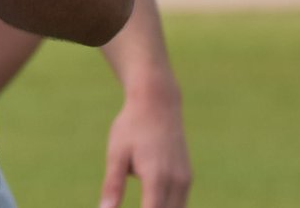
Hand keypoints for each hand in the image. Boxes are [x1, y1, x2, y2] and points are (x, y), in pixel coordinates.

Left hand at [100, 86, 190, 207]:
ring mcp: (184, 180)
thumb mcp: (116, 153)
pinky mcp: (186, 177)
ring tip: (143, 207)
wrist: (158, 102)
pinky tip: (154, 207)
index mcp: (157, 177)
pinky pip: (179, 206)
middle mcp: (176, 181)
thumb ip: (112, 185)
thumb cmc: (132, 126)